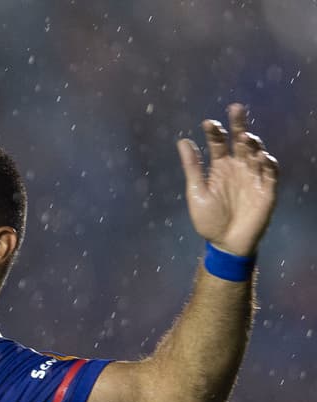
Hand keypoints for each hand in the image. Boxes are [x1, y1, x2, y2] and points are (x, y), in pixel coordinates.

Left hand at [178, 103, 278, 256]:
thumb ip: (192, 167)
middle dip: (239, 125)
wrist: (225, 243)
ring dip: (253, 144)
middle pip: (241, 141)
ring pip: (257, 153)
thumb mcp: (196, 192)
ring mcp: (254, 177)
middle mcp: (238, 167)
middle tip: (235, 108)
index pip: (219, 143)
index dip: (215, 132)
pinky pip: (270, 174)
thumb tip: (182, 141)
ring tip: (246, 137)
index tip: (207, 123)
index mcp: (220, 167)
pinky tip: (263, 157)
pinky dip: (268, 164)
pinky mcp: (267, 190)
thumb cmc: (209, 220)